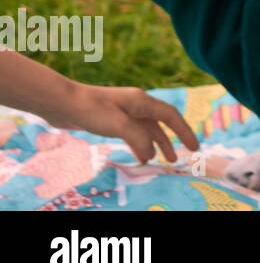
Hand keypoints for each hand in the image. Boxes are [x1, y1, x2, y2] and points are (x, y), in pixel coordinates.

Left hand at [49, 84, 200, 164]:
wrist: (62, 103)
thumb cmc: (92, 110)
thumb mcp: (119, 125)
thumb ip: (139, 138)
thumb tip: (150, 153)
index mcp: (142, 102)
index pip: (171, 116)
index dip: (185, 131)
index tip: (194, 146)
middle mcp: (137, 105)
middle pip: (161, 123)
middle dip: (173, 139)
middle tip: (182, 156)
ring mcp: (124, 112)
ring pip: (147, 129)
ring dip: (155, 144)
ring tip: (161, 161)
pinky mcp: (112, 119)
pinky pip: (133, 133)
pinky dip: (140, 144)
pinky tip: (139, 155)